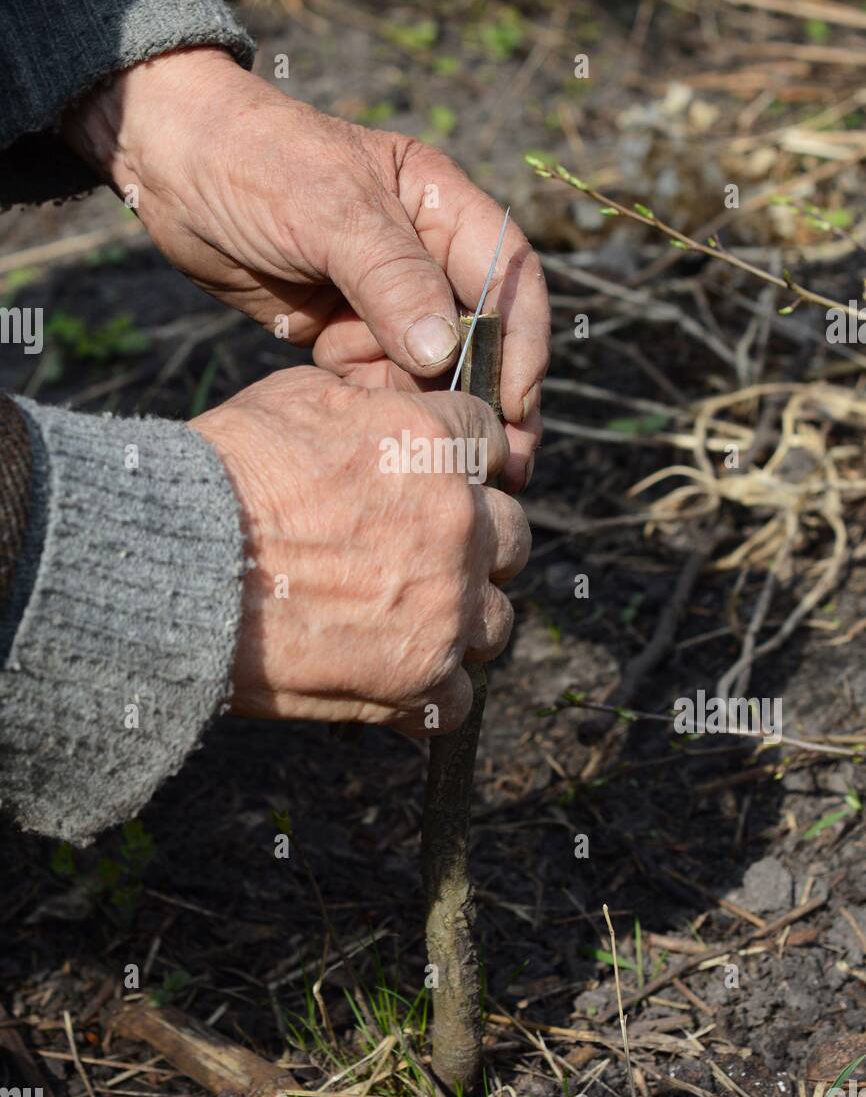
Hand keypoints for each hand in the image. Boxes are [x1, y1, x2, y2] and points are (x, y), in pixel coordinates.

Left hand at [62, 46, 547, 490]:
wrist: (168, 167)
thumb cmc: (255, 163)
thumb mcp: (330, 210)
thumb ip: (392, 280)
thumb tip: (445, 356)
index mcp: (440, 207)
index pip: (508, 277)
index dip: (522, 341)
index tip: (517, 401)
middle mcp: (423, 256)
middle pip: (480, 336)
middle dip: (491, 396)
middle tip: (504, 463)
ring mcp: (381, 299)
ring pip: (431, 370)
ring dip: (435, 412)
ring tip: (441, 462)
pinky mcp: (342, 332)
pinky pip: (378, 383)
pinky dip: (380, 410)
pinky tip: (377, 435)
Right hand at [190, 367, 530, 729]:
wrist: (173, 568)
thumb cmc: (219, 477)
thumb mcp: (295, 399)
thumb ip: (371, 405)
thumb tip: (396, 413)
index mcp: (432, 444)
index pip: (490, 442)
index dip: (463, 461)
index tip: (438, 481)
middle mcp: (457, 522)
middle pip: (510, 534)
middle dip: (473, 541)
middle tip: (420, 553)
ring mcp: (446, 606)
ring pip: (495, 619)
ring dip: (459, 619)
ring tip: (404, 621)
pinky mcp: (420, 678)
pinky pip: (457, 698)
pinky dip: (428, 692)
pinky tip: (389, 676)